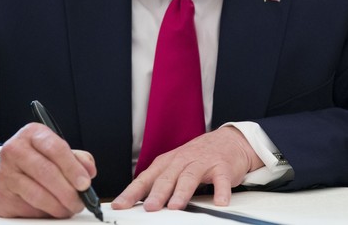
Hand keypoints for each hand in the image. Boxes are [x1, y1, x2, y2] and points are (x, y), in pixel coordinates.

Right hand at [0, 123, 96, 217]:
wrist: (0, 173)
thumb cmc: (34, 160)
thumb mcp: (55, 152)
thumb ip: (76, 158)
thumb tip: (89, 170)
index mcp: (33, 133)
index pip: (56, 149)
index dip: (73, 168)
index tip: (85, 183)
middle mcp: (16, 149)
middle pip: (47, 172)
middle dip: (67, 191)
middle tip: (79, 201)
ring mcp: (6, 172)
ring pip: (37, 194)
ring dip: (58, 206)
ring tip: (68, 209)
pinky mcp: (2, 194)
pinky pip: (29, 207)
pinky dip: (45, 212)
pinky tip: (51, 210)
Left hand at [110, 126, 263, 211]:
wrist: (227, 140)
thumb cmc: (197, 157)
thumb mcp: (174, 167)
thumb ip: (159, 184)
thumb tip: (139, 204)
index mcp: (167, 163)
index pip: (145, 179)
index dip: (131, 192)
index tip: (120, 205)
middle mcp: (182, 161)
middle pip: (167, 178)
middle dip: (157, 193)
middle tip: (149, 207)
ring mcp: (202, 163)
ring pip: (189, 177)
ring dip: (182, 191)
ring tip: (176, 206)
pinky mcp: (221, 167)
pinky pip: (221, 180)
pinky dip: (220, 191)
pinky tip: (219, 202)